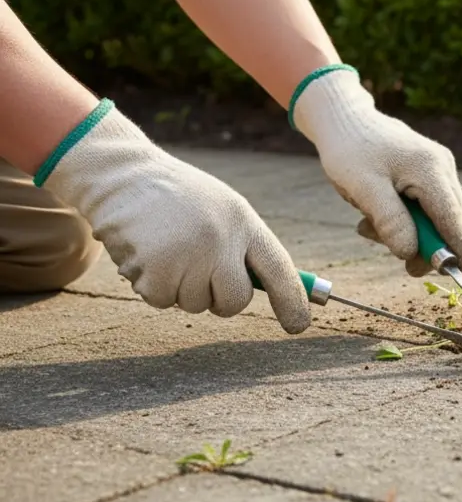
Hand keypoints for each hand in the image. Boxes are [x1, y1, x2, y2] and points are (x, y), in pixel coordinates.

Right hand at [39, 101, 310, 331]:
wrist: (123, 175)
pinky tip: (146, 253)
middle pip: (235, 300)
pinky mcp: (155, 269)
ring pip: (195, 304)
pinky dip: (152, 286)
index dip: (292, 300)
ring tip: (167, 248)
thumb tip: (267, 290)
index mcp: (244, 222)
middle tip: (199, 272)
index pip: (278, 269)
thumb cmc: (178, 198)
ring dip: (179, 288)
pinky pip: (161, 301)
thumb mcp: (222, 210)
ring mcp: (189, 256)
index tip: (299, 326)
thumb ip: (243, 247)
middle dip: (219, 299)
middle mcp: (222, 240)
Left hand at [291, 67, 461, 278]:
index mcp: (429, 170)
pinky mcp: (429, 171)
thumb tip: (410, 253)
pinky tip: (376, 214)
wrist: (342, 117)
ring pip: (436, 216)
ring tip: (369, 226)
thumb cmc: (349, 149)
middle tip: (402, 264)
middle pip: (448, 221)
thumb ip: (390, 221)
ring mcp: (438, 167)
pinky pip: (426, 206)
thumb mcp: (363, 188)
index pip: (452, 218)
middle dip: (426, 246)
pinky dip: (406, 219)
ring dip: (410, 232)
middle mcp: (441, 167)